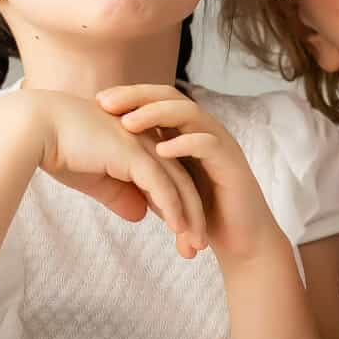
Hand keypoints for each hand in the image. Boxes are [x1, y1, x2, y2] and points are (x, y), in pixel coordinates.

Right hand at [3, 89, 206, 256]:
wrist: (33, 127)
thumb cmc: (58, 149)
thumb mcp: (95, 179)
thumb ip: (119, 195)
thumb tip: (140, 216)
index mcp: (140, 144)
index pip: (169, 180)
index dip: (177, 210)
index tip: (182, 239)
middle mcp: (148, 142)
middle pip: (182, 182)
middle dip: (193, 217)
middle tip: (197, 247)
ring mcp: (143, 145)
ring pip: (178, 186)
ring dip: (189, 218)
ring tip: (195, 246)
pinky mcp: (133, 153)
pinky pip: (161, 185)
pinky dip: (172, 209)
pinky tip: (178, 230)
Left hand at [98, 84, 282, 262]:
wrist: (241, 242)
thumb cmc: (201, 216)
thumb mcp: (163, 188)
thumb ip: (142, 171)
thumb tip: (100, 164)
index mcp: (188, 132)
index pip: (156, 100)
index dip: (128, 96)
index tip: (96, 101)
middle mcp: (205, 131)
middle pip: (171, 97)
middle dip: (136, 96)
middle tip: (104, 102)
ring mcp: (220, 145)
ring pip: (190, 113)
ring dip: (156, 115)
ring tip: (128, 123)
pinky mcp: (232, 164)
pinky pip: (208, 144)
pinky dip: (184, 144)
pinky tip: (160, 149)